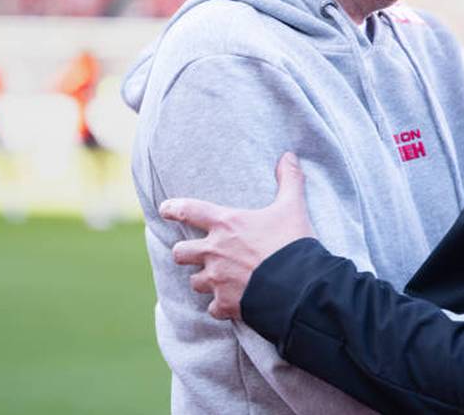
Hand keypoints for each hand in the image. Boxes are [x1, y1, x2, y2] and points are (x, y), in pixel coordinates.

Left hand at [160, 152, 314, 319]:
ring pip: (195, 282)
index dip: (173, 208)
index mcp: (226, 224)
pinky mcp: (225, 304)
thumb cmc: (292, 243)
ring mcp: (218, 280)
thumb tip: (289, 155)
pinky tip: (231, 305)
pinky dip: (220, 307)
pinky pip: (213, 309)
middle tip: (196, 254)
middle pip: (181, 252)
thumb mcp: (292, 207)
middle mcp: (215, 251)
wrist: (299, 286)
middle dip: (185, 253)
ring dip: (204, 281)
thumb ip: (289, 180)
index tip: (164, 209)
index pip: (189, 210)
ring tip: (217, 280)